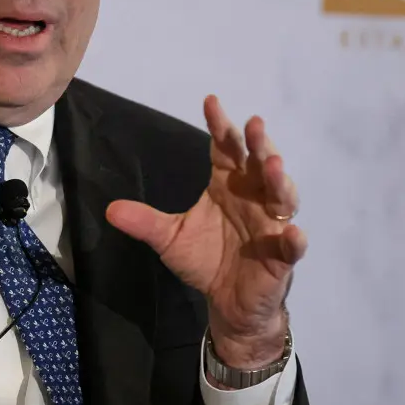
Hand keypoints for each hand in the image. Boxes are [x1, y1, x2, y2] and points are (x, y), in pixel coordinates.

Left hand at [106, 95, 306, 367]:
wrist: (226, 302)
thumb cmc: (204, 260)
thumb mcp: (170, 238)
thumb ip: (145, 222)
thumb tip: (110, 210)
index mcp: (227, 184)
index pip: (225, 149)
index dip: (220, 126)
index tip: (211, 101)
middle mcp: (253, 196)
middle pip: (259, 164)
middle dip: (258, 144)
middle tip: (254, 124)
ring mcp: (270, 224)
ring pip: (282, 196)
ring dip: (280, 180)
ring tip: (273, 165)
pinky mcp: (281, 255)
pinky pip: (292, 244)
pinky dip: (295, 238)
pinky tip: (293, 233)